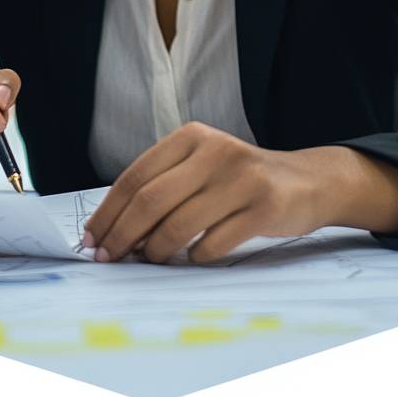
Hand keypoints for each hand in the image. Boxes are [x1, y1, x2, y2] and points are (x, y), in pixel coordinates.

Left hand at [81, 122, 329, 264]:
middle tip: (107, 259)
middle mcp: (215, 151)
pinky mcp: (263, 207)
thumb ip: (164, 187)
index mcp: (192, 137)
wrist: (306, 182)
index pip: (136, 176)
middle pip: (151, 200)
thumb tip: (113, 231)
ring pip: (178, 225)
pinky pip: (211, 244)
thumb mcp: (201, 166)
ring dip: (156, 252)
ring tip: (151, 260)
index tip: (91, 239)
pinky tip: (194, 256)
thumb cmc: (240, 180)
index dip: (108, 211)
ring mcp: (241, 178)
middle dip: (122, 235)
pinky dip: (194, 258)